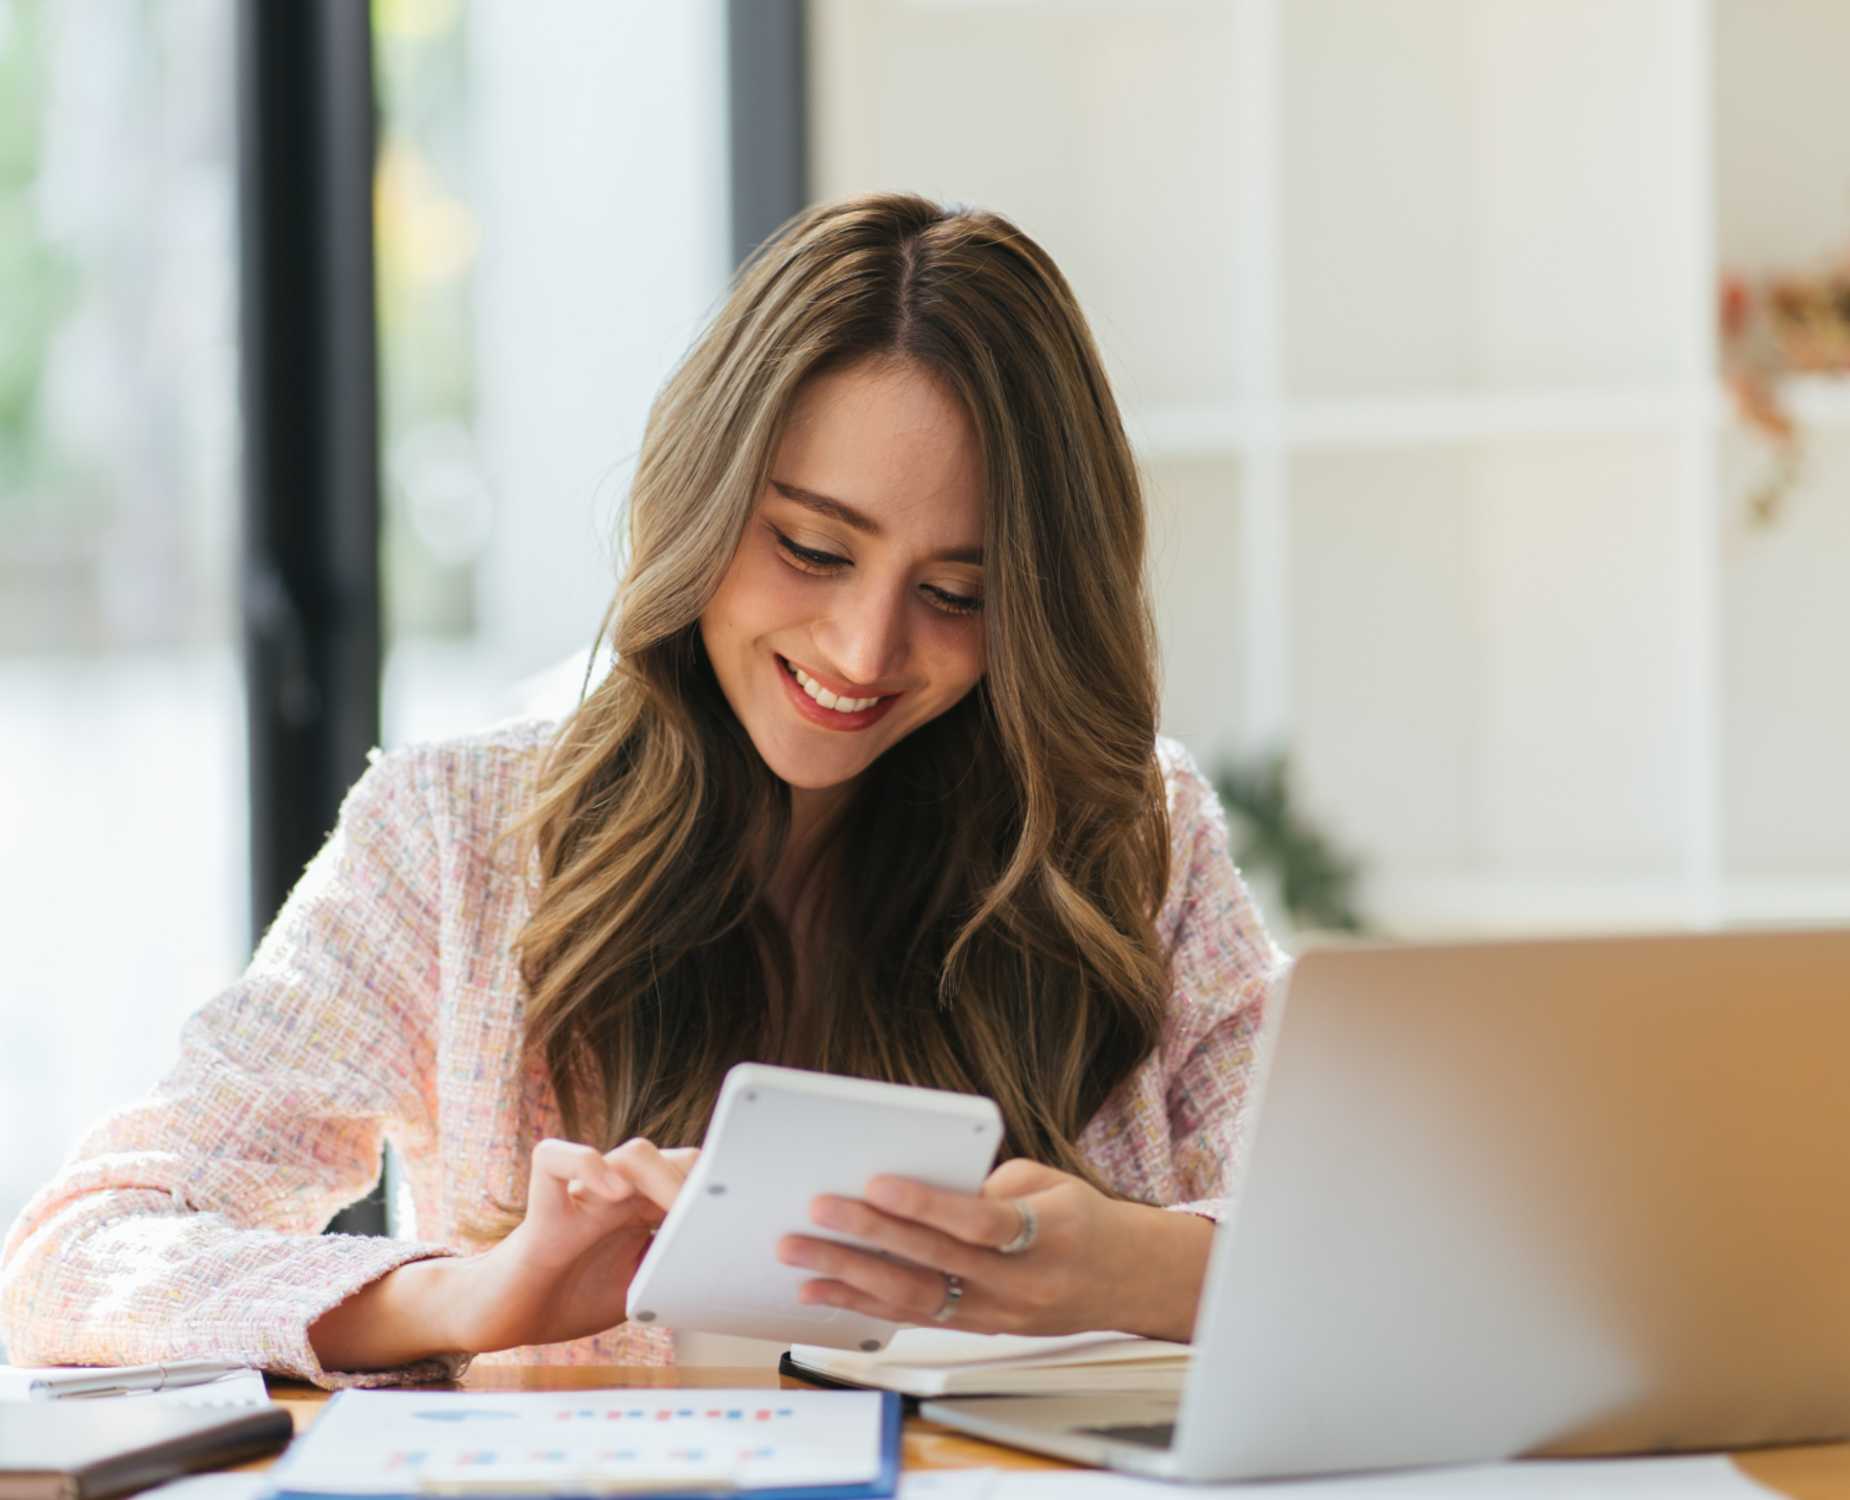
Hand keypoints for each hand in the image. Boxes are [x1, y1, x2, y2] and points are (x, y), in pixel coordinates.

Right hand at [445, 1137, 697, 1353]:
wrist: (504, 1316)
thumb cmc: (569, 1295)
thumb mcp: (637, 1290)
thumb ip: (672, 1271)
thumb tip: (722, 1263)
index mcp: (643, 1211)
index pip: (693, 1179)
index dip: (722, 1190)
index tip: (751, 1214)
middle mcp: (618, 1194)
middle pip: (674, 1160)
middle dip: (704, 1183)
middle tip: (720, 1218)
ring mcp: (582, 1197)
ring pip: (630, 1153)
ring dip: (662, 1178)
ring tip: (675, 1210)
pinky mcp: (542, 1210)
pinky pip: (555, 1160)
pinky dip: (586, 1165)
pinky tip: (611, 1193)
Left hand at [775, 1158, 1214, 1342]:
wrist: (1124, 1279)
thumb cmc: (1080, 1218)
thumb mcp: (1048, 1184)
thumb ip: (984, 1186)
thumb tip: (914, 1183)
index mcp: (1046, 1235)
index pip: (978, 1222)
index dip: (926, 1204)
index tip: (875, 1183)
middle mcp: (1019, 1284)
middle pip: (933, 1262)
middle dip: (868, 1237)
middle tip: (815, 1213)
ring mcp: (997, 1314)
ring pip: (914, 1299)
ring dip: (850, 1276)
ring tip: (800, 1255)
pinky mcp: (979, 1329)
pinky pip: (915, 1317)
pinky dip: (864, 1302)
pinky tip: (823, 1289)